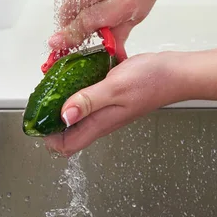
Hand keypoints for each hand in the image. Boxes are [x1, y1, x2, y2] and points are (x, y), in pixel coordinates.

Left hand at [43, 51, 185, 155]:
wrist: (178, 73)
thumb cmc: (153, 80)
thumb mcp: (115, 87)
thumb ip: (88, 100)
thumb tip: (63, 115)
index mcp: (101, 121)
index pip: (66, 145)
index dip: (48, 136)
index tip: (38, 117)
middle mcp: (103, 118)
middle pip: (69, 129)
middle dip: (52, 116)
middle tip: (44, 97)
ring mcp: (110, 106)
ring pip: (79, 111)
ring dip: (66, 100)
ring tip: (57, 82)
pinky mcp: (115, 94)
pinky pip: (91, 96)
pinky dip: (82, 87)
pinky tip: (81, 71)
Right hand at [48, 0, 171, 59]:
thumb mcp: (139, 13)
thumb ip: (119, 34)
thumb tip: (109, 54)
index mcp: (125, 0)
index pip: (89, 22)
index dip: (71, 34)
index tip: (56, 43)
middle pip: (73, 8)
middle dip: (69, 21)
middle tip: (70, 27)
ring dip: (73, 4)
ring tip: (89, 3)